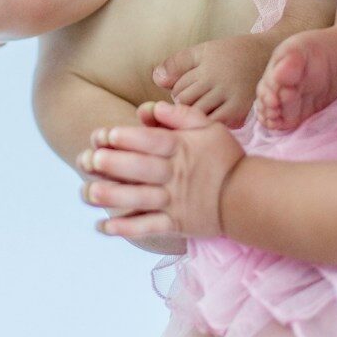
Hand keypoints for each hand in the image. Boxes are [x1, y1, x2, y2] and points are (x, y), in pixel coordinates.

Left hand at [77, 101, 243, 240]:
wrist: (249, 197)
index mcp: (181, 149)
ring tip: (88, 192)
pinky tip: (103, 226)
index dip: (128, 137)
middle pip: (142, 169)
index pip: (152, 141)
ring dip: (114, 196)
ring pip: (141, 199)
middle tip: (90, 160)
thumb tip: (150, 107)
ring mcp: (174, 201)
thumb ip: (180, 115)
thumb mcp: (209, 127)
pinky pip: (148, 227)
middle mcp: (175, 175)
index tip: (106, 135)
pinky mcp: (176, 224)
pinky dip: (126, 229)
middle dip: (115, 164)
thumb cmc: (224, 157)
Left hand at [153, 34, 275, 127]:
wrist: (268, 56)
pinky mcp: (242, 112)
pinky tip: (214, 115)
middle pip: (186, 104)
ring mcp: (231, 100)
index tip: (187, 86)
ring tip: (203, 106)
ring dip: (195, 113)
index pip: (177, 88)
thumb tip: (157, 79)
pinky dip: (211, 122)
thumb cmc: (231, 53)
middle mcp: (219, 84)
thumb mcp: (202, 51)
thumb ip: (177, 64)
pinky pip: (217, 124)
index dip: (177, 89)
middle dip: (184, 103)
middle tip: (195, 98)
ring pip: (199, 115)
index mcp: (206, 67)